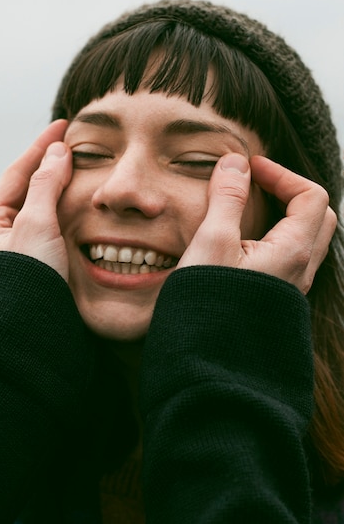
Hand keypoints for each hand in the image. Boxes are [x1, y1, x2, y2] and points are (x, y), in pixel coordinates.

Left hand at [0, 120, 71, 280]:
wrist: (35, 332)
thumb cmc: (27, 279)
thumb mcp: (34, 225)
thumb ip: (46, 185)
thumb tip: (58, 150)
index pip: (16, 175)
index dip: (40, 148)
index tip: (62, 126)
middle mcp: (6, 236)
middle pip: (31, 189)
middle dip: (52, 165)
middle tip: (75, 142)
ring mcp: (28, 250)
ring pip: (47, 208)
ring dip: (65, 186)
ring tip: (84, 165)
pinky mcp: (49, 263)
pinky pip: (60, 226)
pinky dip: (73, 210)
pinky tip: (86, 201)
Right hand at [178, 153, 336, 293]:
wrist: (207, 360)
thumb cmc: (209, 302)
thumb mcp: (213, 242)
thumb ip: (227, 198)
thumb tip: (235, 163)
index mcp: (293, 251)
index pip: (311, 196)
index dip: (282, 174)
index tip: (249, 169)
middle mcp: (301, 270)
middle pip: (317, 216)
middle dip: (290, 191)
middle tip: (256, 184)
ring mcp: (291, 286)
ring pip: (305, 238)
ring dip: (284, 214)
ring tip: (250, 208)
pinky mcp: (276, 297)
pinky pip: (290, 257)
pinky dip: (275, 236)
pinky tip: (244, 242)